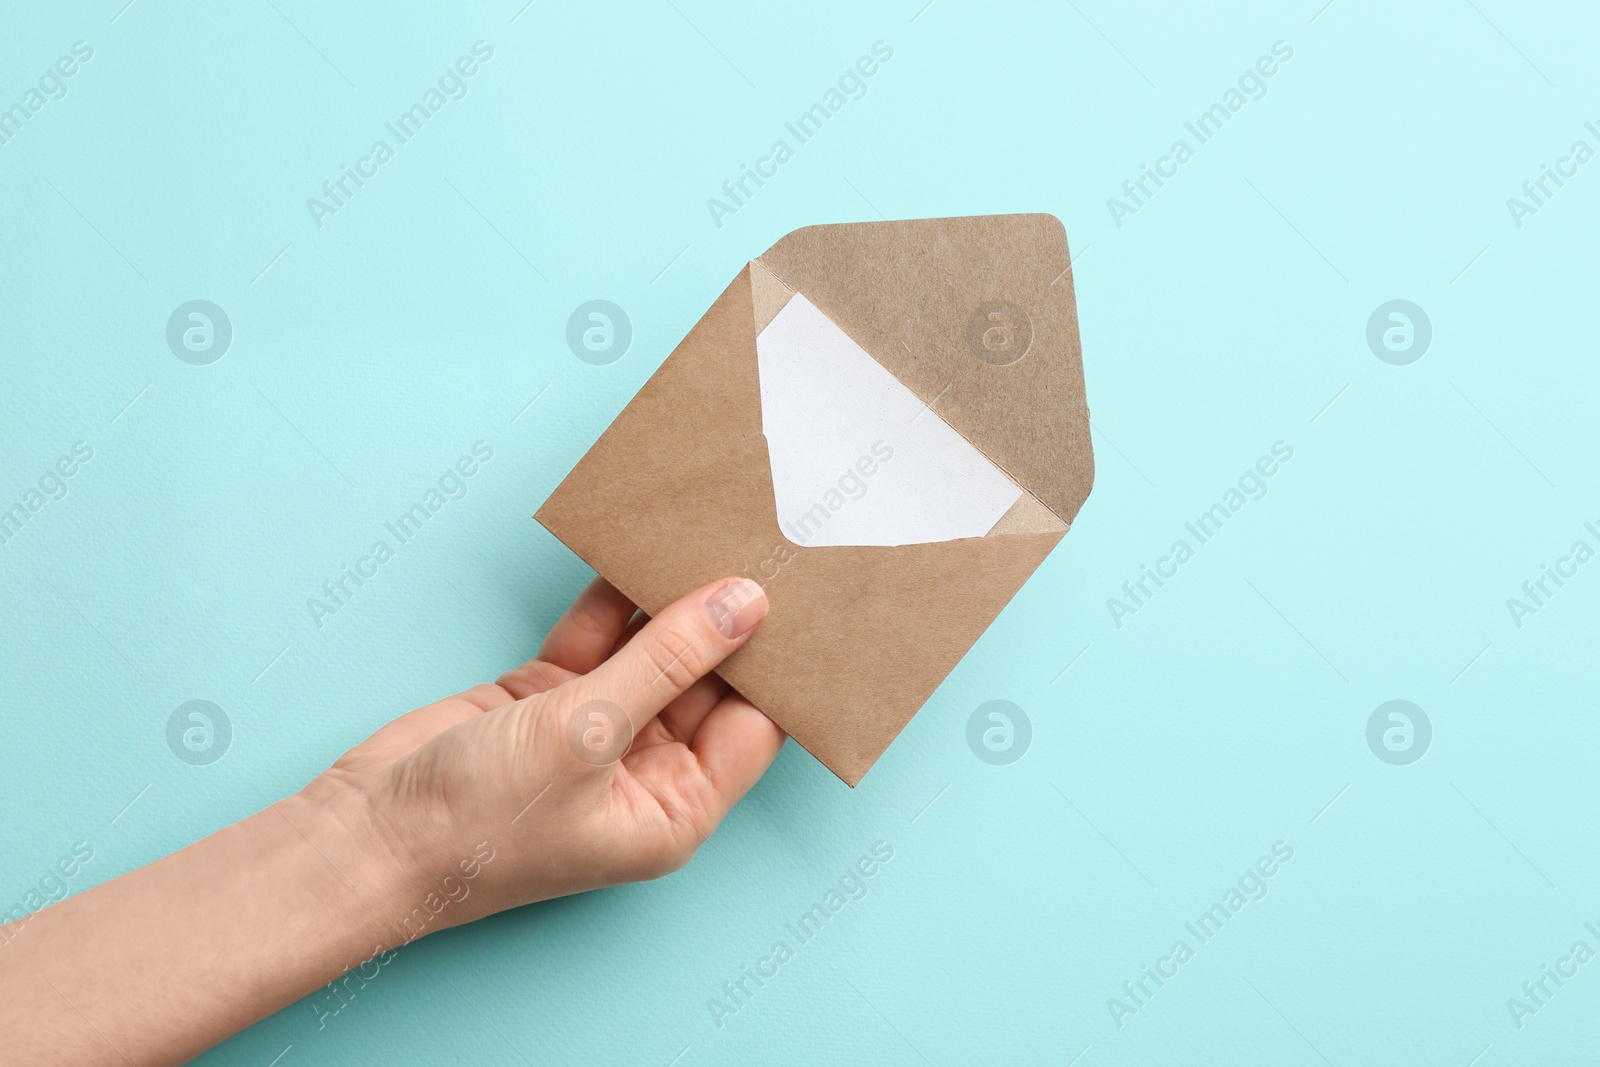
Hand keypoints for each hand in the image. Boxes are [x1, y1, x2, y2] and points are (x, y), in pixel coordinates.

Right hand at [301, 575, 782, 937]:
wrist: (362, 837)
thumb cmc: (479, 823)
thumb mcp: (588, 733)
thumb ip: (669, 660)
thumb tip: (745, 603)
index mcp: (675, 809)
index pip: (754, 725)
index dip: (780, 663)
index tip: (804, 594)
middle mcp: (645, 773)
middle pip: (707, 680)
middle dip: (726, 620)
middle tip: (761, 541)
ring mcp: (596, 732)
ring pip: (652, 651)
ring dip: (670, 598)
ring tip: (708, 527)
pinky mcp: (549, 700)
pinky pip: (599, 639)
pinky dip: (612, 597)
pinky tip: (636, 545)